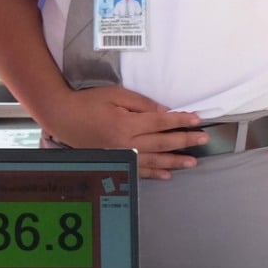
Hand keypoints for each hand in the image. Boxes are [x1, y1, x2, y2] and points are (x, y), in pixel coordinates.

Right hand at [41, 85, 205, 179]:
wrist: (64, 118)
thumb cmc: (89, 102)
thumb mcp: (116, 94)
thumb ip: (141, 104)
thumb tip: (164, 112)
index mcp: (127, 123)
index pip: (161, 122)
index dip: (180, 121)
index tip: (197, 120)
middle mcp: (126, 143)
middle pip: (162, 143)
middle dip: (185, 141)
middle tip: (203, 139)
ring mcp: (121, 155)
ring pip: (154, 160)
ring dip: (175, 161)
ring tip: (193, 161)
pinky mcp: (115, 161)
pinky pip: (139, 170)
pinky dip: (155, 173)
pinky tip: (168, 174)